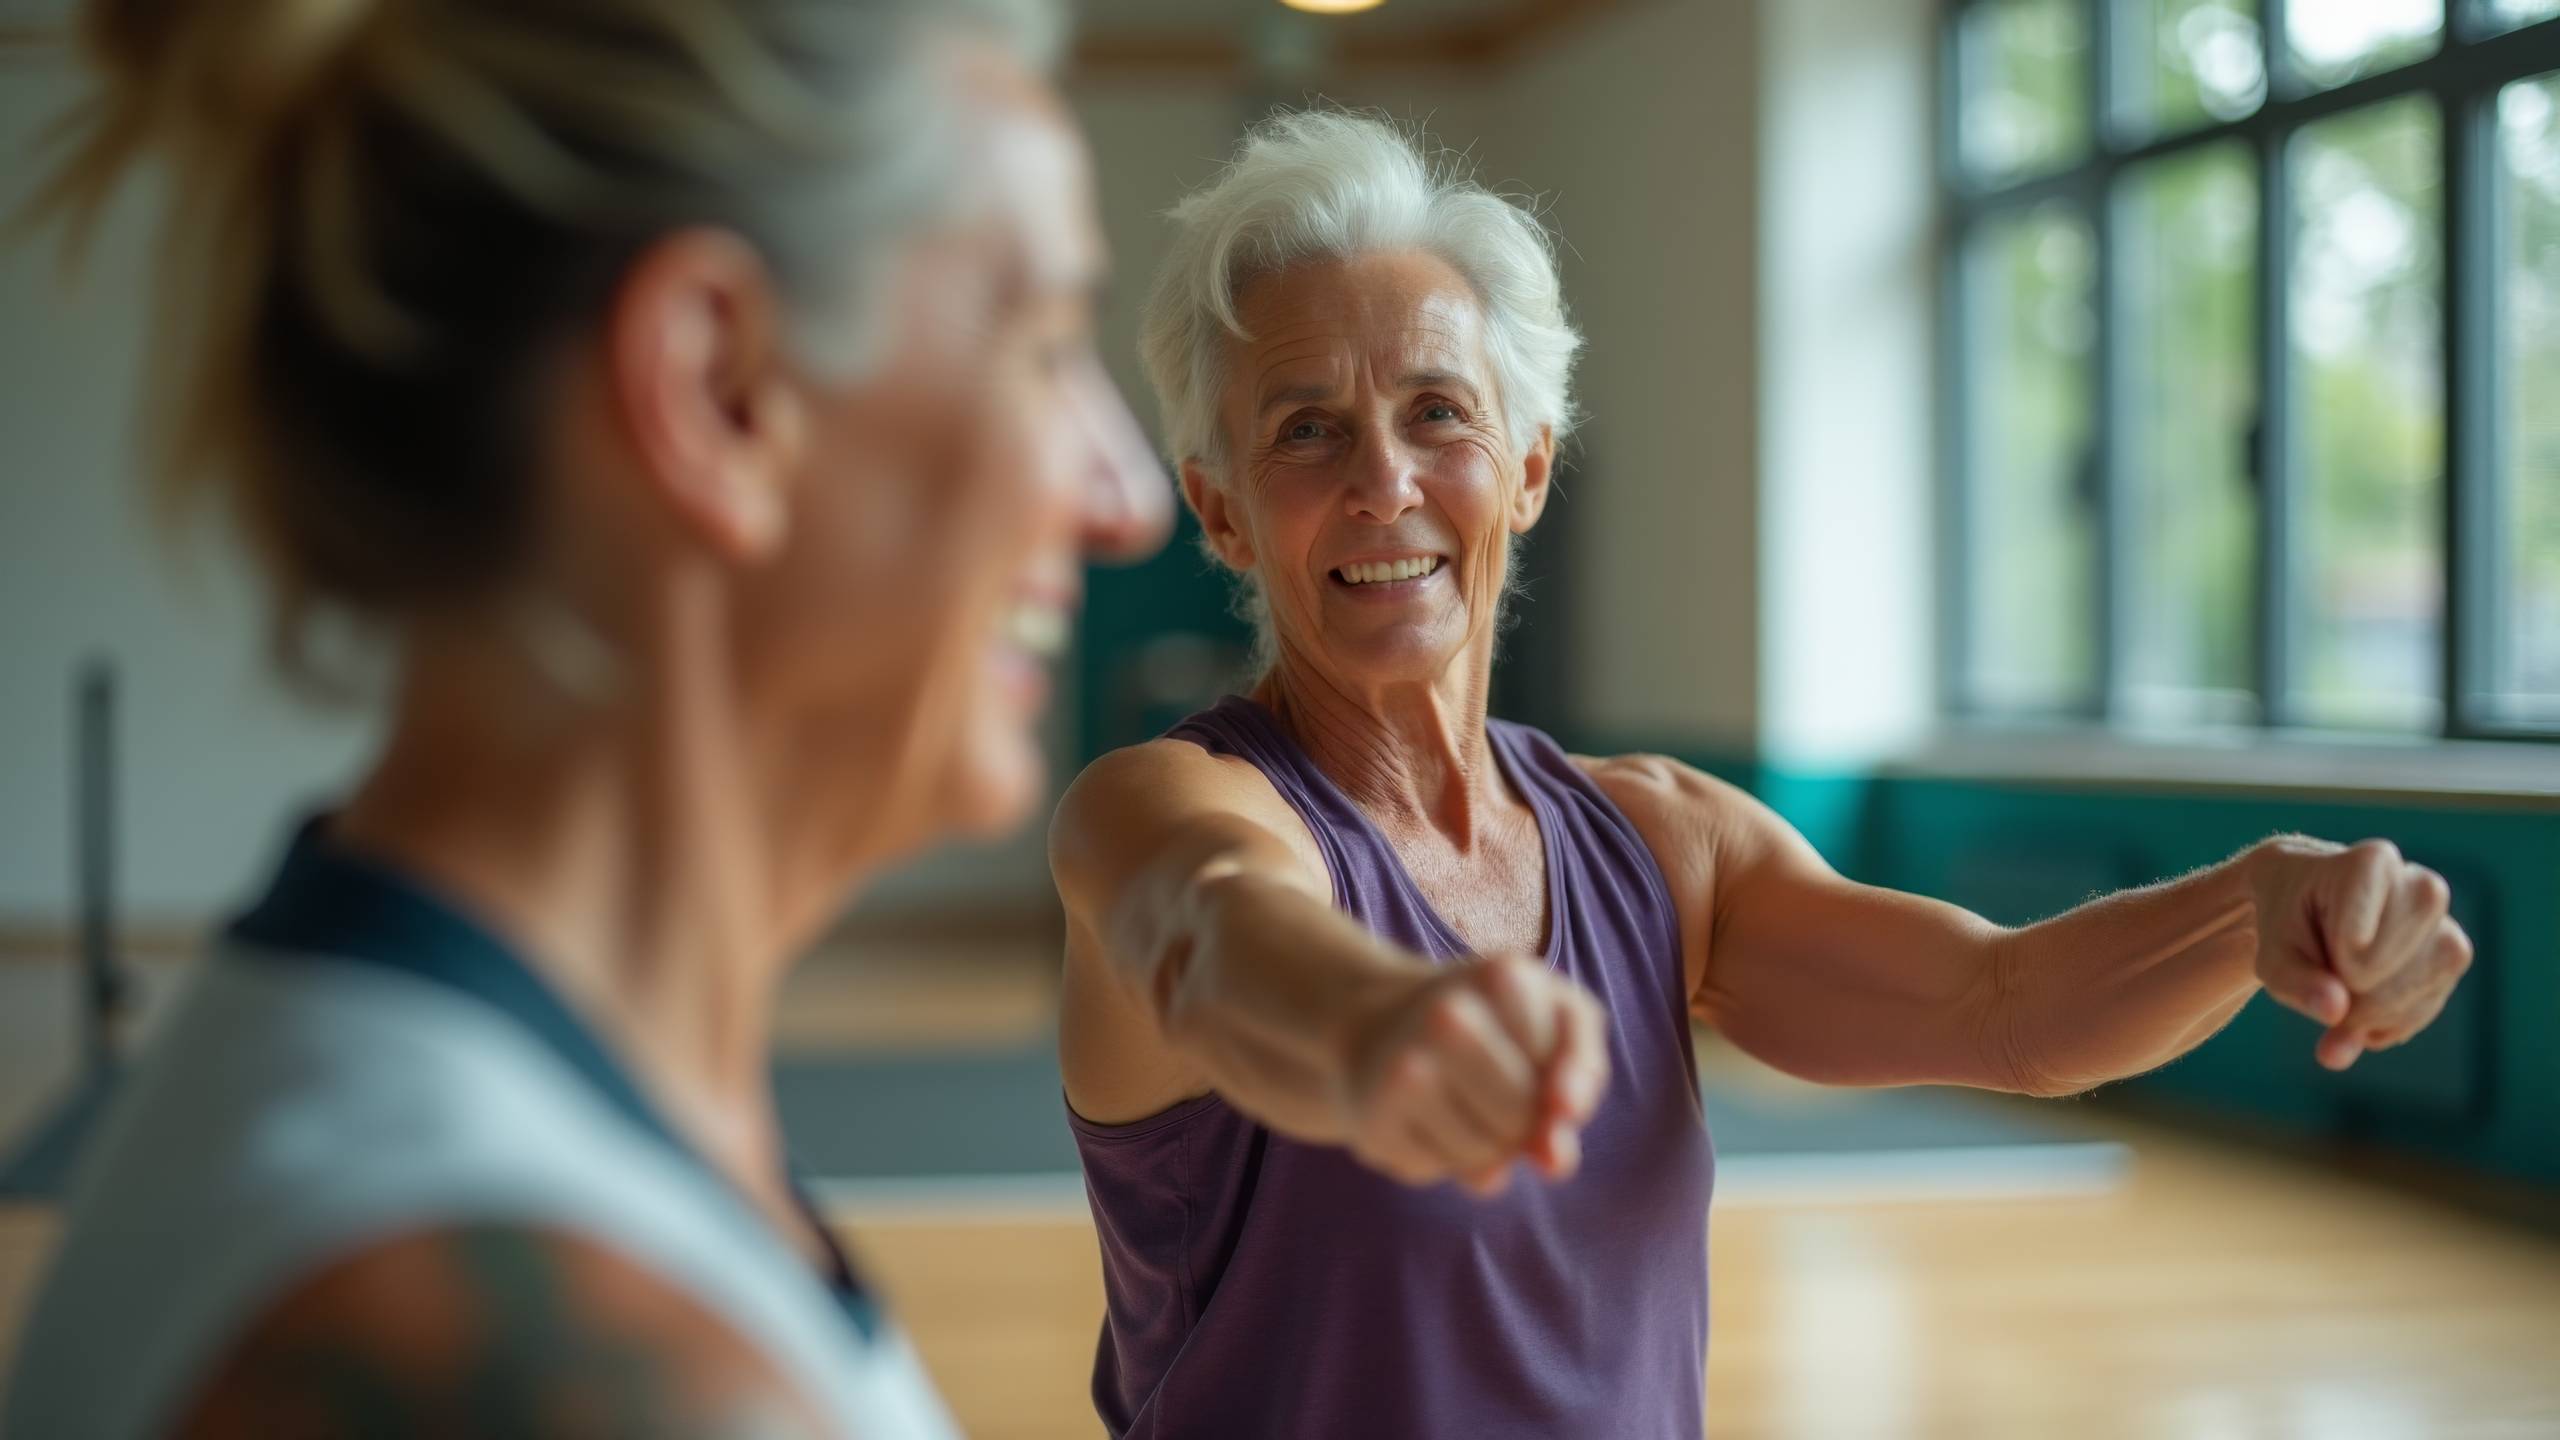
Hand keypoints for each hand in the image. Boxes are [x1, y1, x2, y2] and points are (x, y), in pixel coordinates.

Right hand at [1336, 954, 1609, 1195]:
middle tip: (1491, 1084)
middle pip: (1526, 1120)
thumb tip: (1554, 1162)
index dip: (1559, 1087)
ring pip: (1489, 1158)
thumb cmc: (1490, 1022)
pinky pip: (1443, 1173)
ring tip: (1458, 1100)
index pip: (1571, 1085)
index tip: (1531, 1050)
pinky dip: (1445, 1161)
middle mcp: (1448, 1016)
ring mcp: (1405, 1070)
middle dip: (1522, 1121)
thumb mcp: (1557, 1018)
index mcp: (1503, 976)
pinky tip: (1425, 1119)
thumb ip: (1582, 1076)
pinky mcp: (1374, 1122)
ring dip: (1487, 1149)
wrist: (1379, 1021)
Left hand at [2247, 837, 2473, 1070]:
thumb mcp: (2273, 950)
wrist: (2309, 902)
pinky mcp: (2452, 954)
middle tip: (2324, 972)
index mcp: (2372, 863)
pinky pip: (2428, 1006)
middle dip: (2353, 993)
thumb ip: (2296, 982)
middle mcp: (2420, 885)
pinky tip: (2362, 1012)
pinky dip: (2391, 1022)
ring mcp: (2444, 920)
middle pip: (2395, 969)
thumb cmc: (2290, 921)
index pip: (2356, 946)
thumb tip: (2336, 1012)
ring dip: (2374, 1013)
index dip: (2326, 962)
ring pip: (2422, 989)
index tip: (2312, 936)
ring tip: (2341, 992)